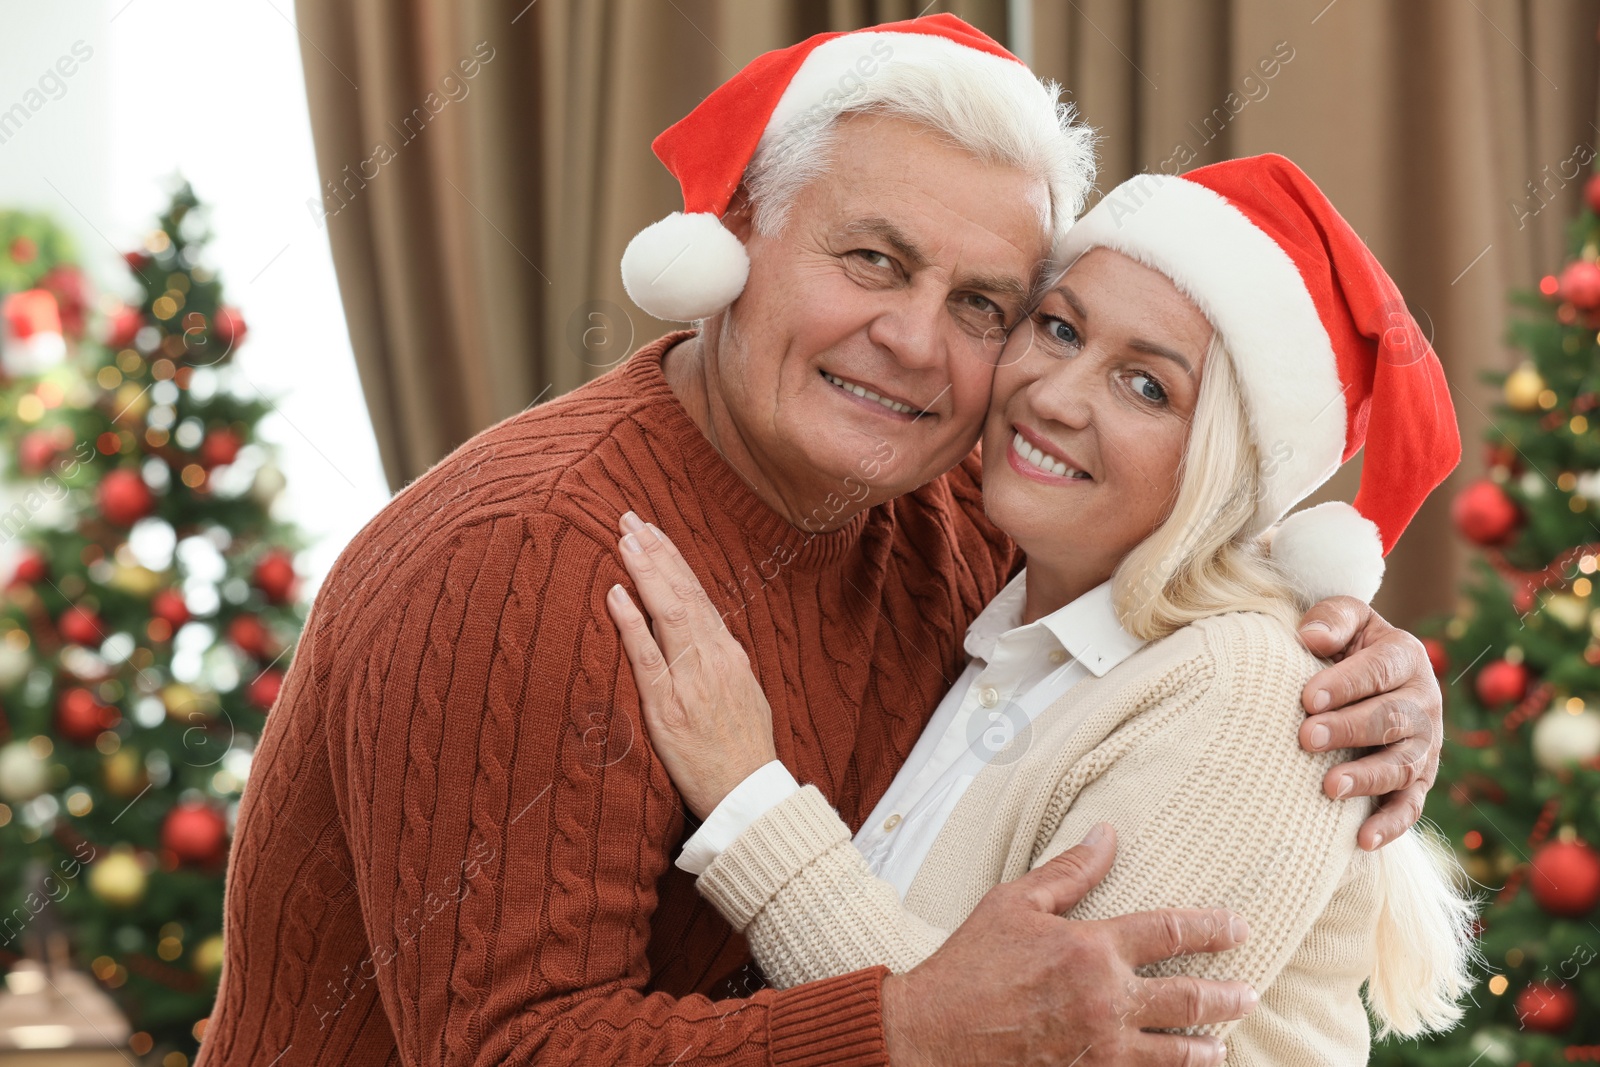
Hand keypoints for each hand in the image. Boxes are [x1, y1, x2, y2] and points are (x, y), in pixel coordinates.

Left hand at [605, 511, 777, 821]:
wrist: (747, 794)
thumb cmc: (744, 749)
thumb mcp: (744, 693)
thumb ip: (721, 660)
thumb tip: (705, 631)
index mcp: (728, 653)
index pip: (698, 594)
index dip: (674, 560)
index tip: (653, 532)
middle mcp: (712, 658)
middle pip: (682, 593)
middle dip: (656, 552)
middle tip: (630, 519)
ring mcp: (689, 680)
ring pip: (667, 613)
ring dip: (645, 572)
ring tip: (624, 540)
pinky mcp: (667, 707)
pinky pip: (646, 657)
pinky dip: (631, 622)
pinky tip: (616, 594)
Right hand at [882, 824, 1255, 1065]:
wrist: (932, 1035)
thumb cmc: (968, 966)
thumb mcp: (1014, 904)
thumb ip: (1068, 872)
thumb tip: (1107, 835)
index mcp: (1091, 949)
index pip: (1169, 932)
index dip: (1211, 927)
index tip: (1239, 926)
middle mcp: (1106, 1000)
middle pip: (1188, 998)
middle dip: (1226, 995)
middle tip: (1249, 993)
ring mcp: (1100, 1047)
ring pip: (1175, 1052)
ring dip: (1205, 1046)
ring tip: (1222, 1043)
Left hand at [1294, 596, 1441, 850]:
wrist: (1362, 677)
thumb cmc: (1343, 645)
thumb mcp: (1344, 621)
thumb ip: (1332, 619)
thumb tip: (1310, 637)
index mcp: (1407, 657)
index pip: (1380, 670)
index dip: (1346, 684)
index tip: (1307, 698)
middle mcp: (1424, 702)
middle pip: (1392, 719)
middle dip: (1349, 729)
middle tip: (1307, 738)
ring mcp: (1424, 745)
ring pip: (1402, 764)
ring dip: (1367, 777)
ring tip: (1329, 786)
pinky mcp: (1417, 781)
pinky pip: (1409, 807)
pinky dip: (1389, 825)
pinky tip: (1362, 840)